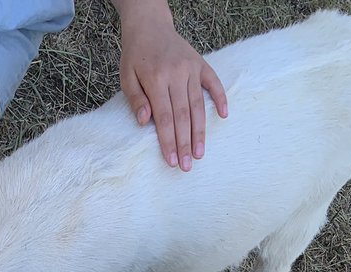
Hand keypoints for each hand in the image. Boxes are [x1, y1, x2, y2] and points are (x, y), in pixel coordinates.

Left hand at [117, 10, 227, 169]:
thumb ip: (136, 99)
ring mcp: (191, 68)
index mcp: (156, 79)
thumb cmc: (136, 56)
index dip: (168, 141)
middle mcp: (176, 74)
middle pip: (183, 115)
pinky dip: (220, 98)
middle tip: (187, 165)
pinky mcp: (201, 63)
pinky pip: (214, 82)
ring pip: (198, 105)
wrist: (149, 25)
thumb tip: (144, 121)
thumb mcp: (126, 76)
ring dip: (200, 131)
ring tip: (200, 153)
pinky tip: (223, 116)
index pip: (164, 117)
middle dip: (185, 143)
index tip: (171, 161)